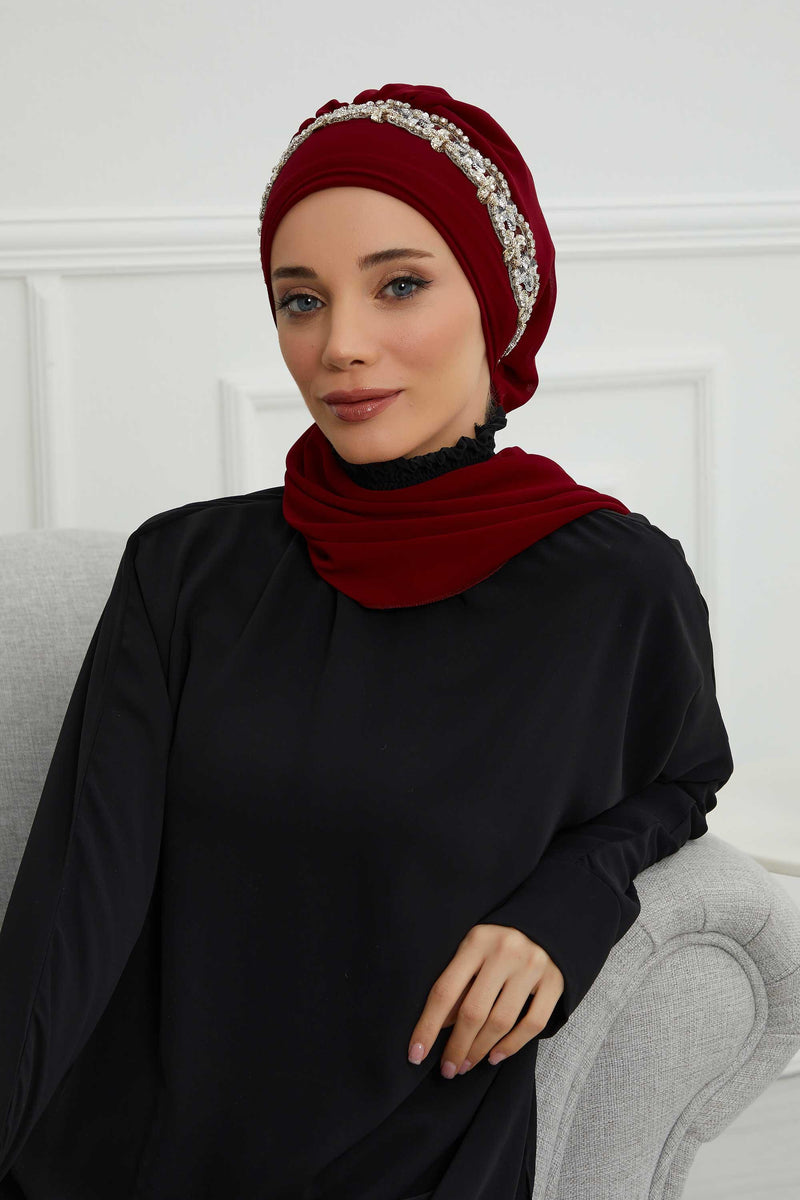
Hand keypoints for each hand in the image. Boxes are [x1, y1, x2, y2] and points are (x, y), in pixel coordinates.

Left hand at [407, 924, 563, 1077]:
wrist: (545, 924)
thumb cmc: (498, 943)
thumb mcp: (472, 951)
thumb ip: (458, 984)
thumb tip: (440, 1027)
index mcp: (476, 941)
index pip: (445, 991)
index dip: (428, 1026)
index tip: (415, 1054)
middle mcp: (505, 952)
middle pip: (474, 1011)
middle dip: (457, 1047)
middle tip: (447, 1070)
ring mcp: (532, 966)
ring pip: (501, 1021)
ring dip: (480, 1050)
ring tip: (466, 1065)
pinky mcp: (555, 982)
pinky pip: (532, 1024)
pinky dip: (512, 1046)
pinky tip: (495, 1056)